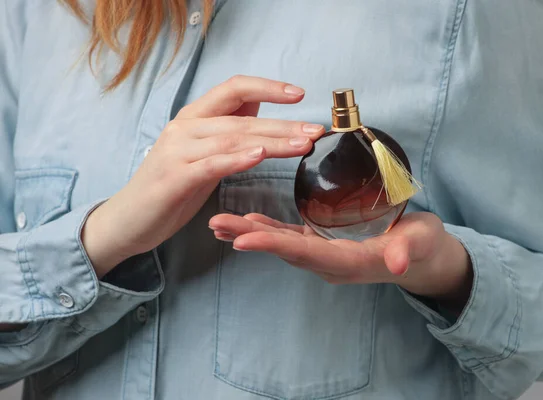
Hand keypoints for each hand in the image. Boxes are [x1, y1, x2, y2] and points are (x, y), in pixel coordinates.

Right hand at [82, 76, 324, 276]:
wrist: (129, 219)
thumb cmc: (172, 185)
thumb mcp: (201, 151)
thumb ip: (225, 128)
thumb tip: (257, 106)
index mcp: (193, 118)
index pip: (233, 88)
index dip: (267, 87)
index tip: (299, 94)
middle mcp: (184, 127)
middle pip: (241, 117)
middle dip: (283, 123)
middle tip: (315, 131)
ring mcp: (177, 151)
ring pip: (231, 138)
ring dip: (272, 141)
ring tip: (302, 145)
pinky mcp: (174, 178)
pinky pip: (211, 164)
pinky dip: (237, 159)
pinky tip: (260, 155)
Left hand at [208, 211, 472, 310]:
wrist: (423, 257)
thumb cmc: (423, 245)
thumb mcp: (421, 243)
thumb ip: (408, 250)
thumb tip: (400, 263)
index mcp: (348, 261)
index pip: (305, 254)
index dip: (273, 245)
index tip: (242, 239)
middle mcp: (329, 262)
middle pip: (284, 250)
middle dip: (250, 237)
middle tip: (216, 225)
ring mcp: (324, 255)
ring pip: (282, 244)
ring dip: (251, 233)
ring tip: (219, 224)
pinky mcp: (324, 245)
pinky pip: (291, 239)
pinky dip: (268, 229)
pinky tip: (249, 220)